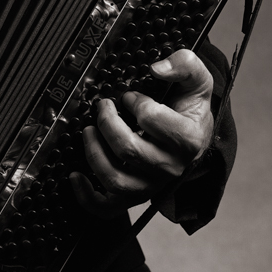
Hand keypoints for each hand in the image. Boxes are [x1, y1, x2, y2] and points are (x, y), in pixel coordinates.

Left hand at [70, 49, 214, 217]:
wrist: (196, 134)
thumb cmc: (191, 107)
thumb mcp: (197, 79)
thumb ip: (184, 64)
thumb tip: (158, 67)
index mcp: (187, 139)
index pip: (153, 121)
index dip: (135, 103)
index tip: (129, 95)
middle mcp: (170, 167)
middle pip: (129, 149)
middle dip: (107, 122)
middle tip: (102, 106)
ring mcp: (152, 184)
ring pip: (116, 179)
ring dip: (94, 153)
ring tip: (88, 131)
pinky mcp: (136, 195)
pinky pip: (108, 207)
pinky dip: (87, 196)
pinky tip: (75, 177)